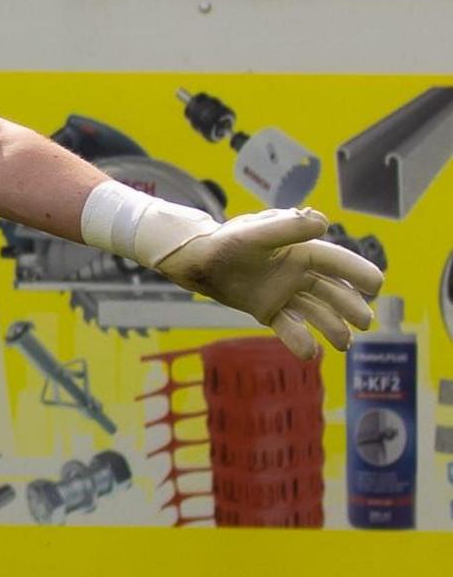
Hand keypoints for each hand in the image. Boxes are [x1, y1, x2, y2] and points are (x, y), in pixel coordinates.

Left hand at [152, 207, 383, 359]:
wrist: (198, 261)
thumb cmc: (226, 242)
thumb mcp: (255, 233)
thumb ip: (287, 228)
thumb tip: (323, 222)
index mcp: (300, 251)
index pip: (336, 262)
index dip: (357, 272)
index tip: (377, 285)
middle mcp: (298, 272)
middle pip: (332, 290)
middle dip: (350, 306)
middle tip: (365, 323)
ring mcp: (284, 292)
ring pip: (315, 311)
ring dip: (331, 326)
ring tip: (344, 344)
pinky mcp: (268, 309)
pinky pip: (288, 326)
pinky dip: (299, 339)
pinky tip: (309, 353)